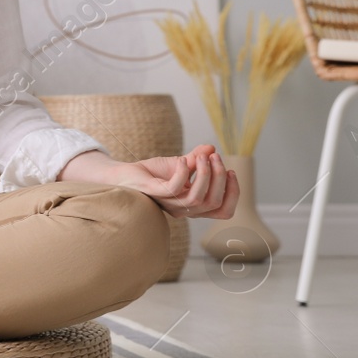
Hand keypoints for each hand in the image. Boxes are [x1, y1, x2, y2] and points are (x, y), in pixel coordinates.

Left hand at [101, 143, 238, 219]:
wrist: (125, 174)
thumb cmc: (153, 173)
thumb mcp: (181, 164)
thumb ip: (198, 159)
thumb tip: (212, 147)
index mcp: (193, 205)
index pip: (223, 211)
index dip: (233, 193)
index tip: (231, 171)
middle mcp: (183, 209)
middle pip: (213, 203)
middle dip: (220, 178)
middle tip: (215, 157)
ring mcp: (169, 204)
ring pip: (197, 198)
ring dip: (205, 174)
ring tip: (203, 157)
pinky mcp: (156, 194)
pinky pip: (175, 189)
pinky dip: (183, 172)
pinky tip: (183, 160)